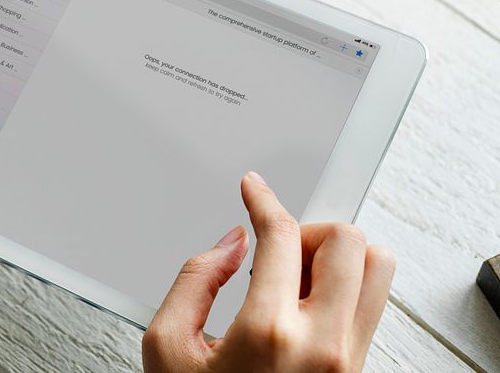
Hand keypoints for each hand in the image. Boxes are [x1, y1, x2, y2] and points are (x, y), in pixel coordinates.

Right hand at [142, 172, 394, 372]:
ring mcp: (350, 360)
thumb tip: (231, 243)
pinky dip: (347, 284)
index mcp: (269, 333)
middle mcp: (323, 345)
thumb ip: (195, 279)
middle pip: (349, 241)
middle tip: (276, 247)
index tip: (253, 189)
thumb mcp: (166, 346)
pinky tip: (306, 299)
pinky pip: (373, 303)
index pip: (282, 236)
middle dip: (309, 229)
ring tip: (297, 273)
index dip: (263, 200)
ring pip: (378, 267)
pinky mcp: (360, 371)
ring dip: (339, 254)